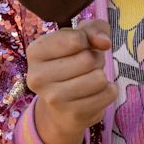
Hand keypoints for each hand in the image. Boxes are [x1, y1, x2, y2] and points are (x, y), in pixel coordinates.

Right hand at [26, 19, 116, 143]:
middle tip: (87, 65)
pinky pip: (107, 94)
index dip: (86, 40)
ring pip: (99, 78)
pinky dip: (108, 90)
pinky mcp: (73, 115)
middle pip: (88, 59)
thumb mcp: (77, 38)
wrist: (59, 110)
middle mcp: (38, 76)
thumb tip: (104, 42)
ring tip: (90, 78)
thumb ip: (93, 29)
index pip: (76, 39)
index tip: (80, 46)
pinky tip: (96, 92)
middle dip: (95, 59)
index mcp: (35, 52)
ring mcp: (54, 98)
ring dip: (102, 75)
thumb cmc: (69, 64)